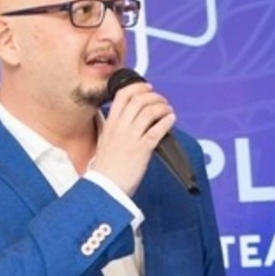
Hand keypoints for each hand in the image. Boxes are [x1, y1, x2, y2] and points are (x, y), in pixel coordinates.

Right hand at [91, 79, 176, 194]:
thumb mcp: (102, 143)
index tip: (147, 87)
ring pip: (148, 112)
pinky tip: (171, 119)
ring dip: (162, 107)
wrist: (104, 188)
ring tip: (168, 110)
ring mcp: (130, 138)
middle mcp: (120, 128)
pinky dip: (166, 121)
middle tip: (162, 100)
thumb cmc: (105, 170)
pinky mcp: (141, 150)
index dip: (137, 87)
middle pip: (138, 100)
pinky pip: (156, 130)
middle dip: (154, 96)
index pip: (122, 96)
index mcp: (110, 125)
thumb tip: (105, 118)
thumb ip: (106, 128)